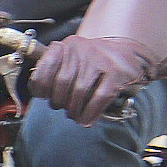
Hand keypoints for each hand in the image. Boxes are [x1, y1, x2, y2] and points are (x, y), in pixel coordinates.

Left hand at [30, 35, 150, 126]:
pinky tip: (87, 119)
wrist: (127, 53)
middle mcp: (82, 49)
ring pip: (79, 91)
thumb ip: (55, 70)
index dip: (40, 86)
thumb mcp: (73, 58)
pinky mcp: (116, 72)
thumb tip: (39, 90)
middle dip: (59, 102)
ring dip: (74, 110)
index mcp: (67, 46)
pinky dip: (91, 112)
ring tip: (75, 115)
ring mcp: (100, 59)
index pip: (45, 67)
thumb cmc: (95, 61)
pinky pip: (99, 97)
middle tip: (64, 109)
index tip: (45, 96)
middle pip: (62, 82)